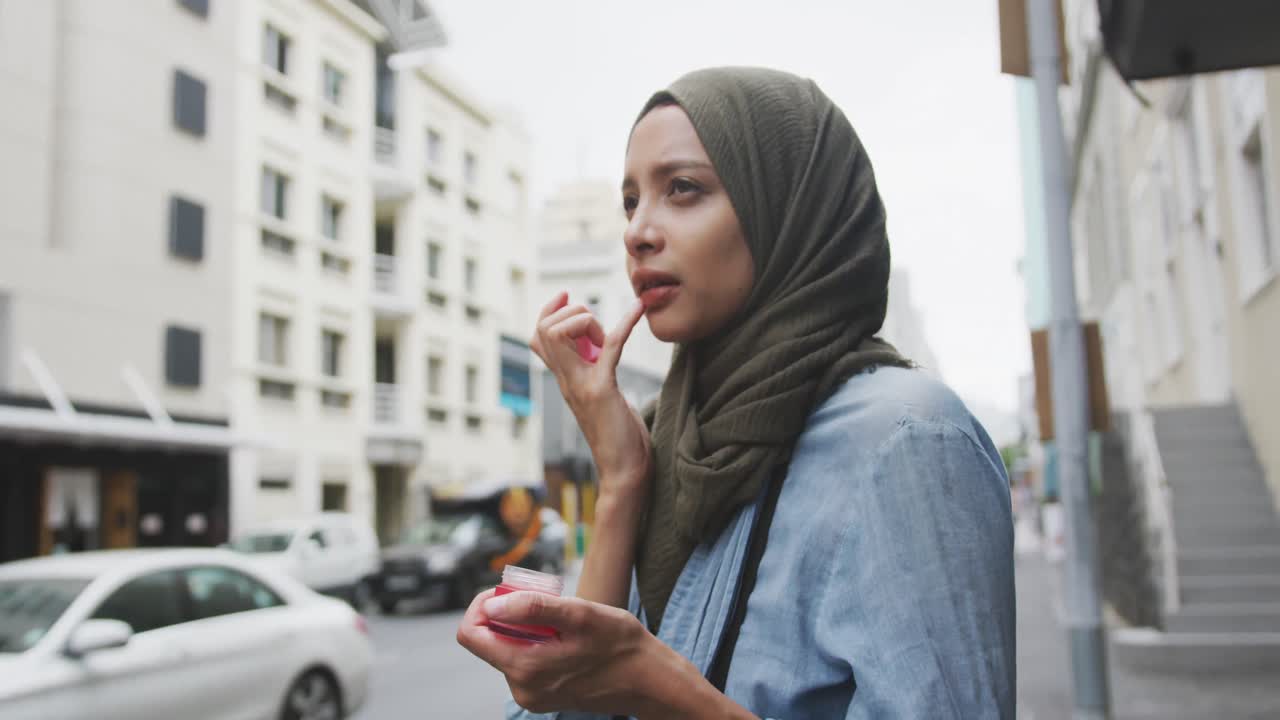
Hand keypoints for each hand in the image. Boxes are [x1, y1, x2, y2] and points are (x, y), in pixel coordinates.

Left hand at [456, 588, 661, 716]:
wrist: (649, 681)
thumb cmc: (620, 644)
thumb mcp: (580, 615)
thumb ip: (533, 609)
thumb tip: (491, 608)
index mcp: (525, 669)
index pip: (470, 634)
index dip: (482, 605)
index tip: (510, 592)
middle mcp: (521, 689)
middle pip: (489, 640)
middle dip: (508, 615)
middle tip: (545, 603)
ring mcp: (531, 696)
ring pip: (507, 650)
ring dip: (525, 629)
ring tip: (562, 624)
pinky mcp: (542, 696)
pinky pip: (523, 662)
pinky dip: (536, 644)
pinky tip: (566, 640)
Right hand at [529, 292, 651, 497]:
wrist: (624, 473)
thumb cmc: (620, 437)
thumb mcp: (600, 395)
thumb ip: (594, 371)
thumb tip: (599, 346)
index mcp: (564, 379)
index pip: (538, 336)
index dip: (549, 311)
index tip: (568, 297)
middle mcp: (566, 380)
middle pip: (543, 329)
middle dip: (571, 314)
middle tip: (597, 331)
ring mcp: (581, 384)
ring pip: (560, 333)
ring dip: (587, 321)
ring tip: (607, 338)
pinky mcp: (603, 389)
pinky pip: (610, 346)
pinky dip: (625, 322)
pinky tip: (639, 309)